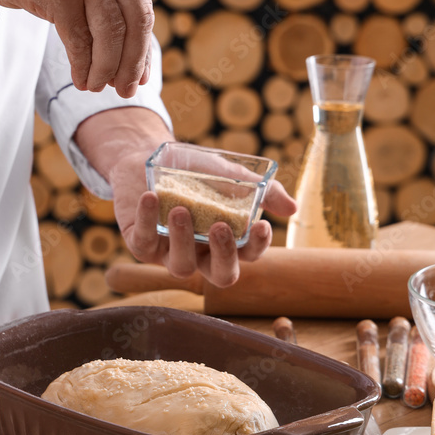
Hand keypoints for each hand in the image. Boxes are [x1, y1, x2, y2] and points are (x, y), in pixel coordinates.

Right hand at [0, 0, 153, 98]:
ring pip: (110, 34)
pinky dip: (82, 65)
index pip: (144, 7)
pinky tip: (81, 79)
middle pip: (135, 21)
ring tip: (97, 87)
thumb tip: (139, 63)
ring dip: (105, 68)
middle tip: (126, 90)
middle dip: (132, 63)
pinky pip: (80, 39)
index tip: (140, 76)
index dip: (143, 48)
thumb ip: (115, 4)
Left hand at [110, 149, 296, 287]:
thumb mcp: (231, 176)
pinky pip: (144, 244)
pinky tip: (151, 197)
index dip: (257, 247)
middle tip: (220, 227)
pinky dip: (148, 220)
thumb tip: (292, 208)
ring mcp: (171, 253)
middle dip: (224, 257)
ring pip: (181, 268)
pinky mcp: (142, 245)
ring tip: (181, 209)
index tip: (261, 225)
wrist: (153, 157)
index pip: (248, 256)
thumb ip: (262, 191)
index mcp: (227, 242)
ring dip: (183, 240)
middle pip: (221, 277)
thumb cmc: (197, 171)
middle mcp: (201, 254)